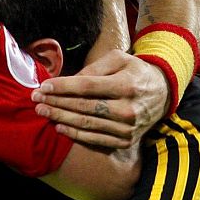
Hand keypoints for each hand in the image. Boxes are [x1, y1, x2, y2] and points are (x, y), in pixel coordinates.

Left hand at [33, 49, 170, 148]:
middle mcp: (127, 109)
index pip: (86, 87)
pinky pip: (95, 140)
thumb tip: (69, 80)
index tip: (43, 86)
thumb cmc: (135, 72)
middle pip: (83, 107)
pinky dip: (75, 135)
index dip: (62, 87)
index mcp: (126, 85)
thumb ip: (94, 68)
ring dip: (60, 119)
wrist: (162, 93)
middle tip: (36, 100)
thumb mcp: (119, 59)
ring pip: (86, 125)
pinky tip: (59, 127)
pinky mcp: (126, 140)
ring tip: (43, 112)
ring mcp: (127, 128)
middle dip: (56, 103)